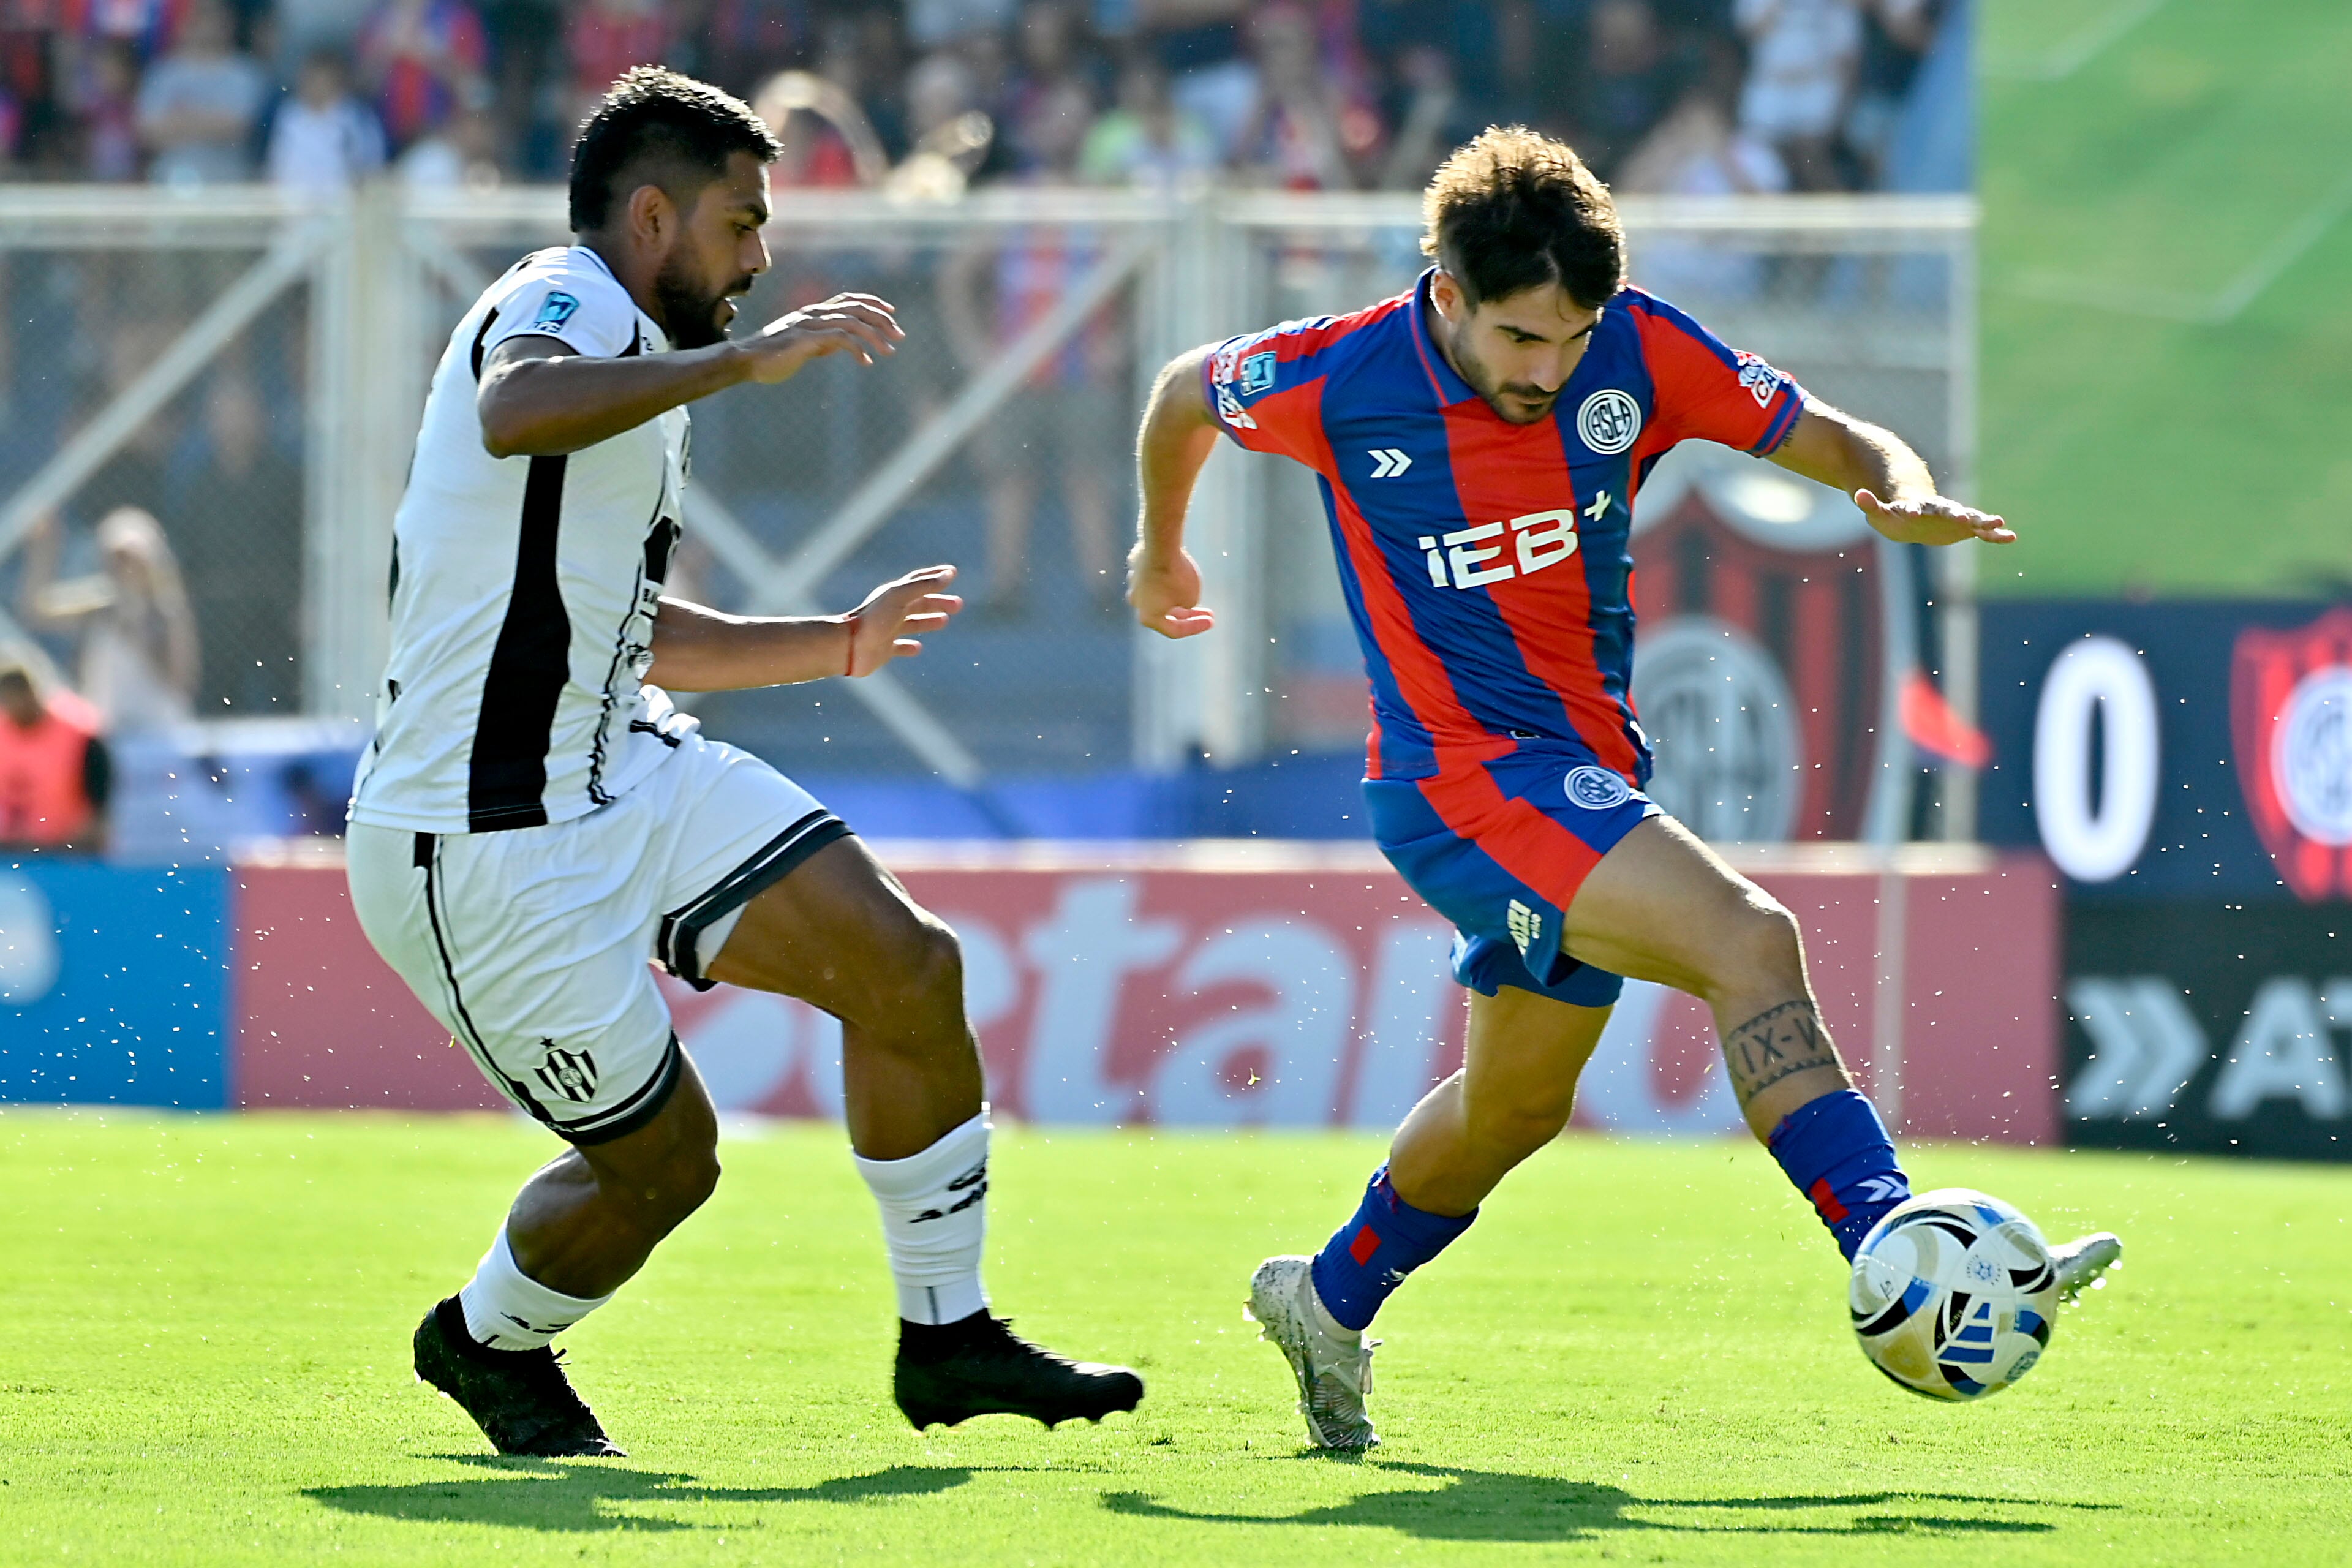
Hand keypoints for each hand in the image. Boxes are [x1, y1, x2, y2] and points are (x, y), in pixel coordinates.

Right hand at [737, 293, 902, 385]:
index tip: (891, 313)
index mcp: (813, 312)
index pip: (849, 299)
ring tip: (889, 351)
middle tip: (900, 336)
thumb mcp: (805, 345)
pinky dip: (857, 349)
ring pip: (852, 322)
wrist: (745, 361)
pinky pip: (839, 339)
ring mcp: (808, 324)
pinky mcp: (804, 339)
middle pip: (856, 308)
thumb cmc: (773, 356)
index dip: (872, 303)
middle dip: (882, 320)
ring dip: (875, 336)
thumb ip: (824, 340)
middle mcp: (813, 313)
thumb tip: (844, 343)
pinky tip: (866, 362)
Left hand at [843, 564, 960, 676]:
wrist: (849, 646)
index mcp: (895, 595)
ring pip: (912, 623)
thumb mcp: (901, 596)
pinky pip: (899, 647)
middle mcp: (892, 611)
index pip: (919, 581)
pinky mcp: (884, 649)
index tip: (952, 572)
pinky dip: (910, 646)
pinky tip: (918, 648)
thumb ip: (924, 585)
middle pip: (919, 603)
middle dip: (938, 601)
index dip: (936, 576)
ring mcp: (888, 630)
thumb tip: (950, 574)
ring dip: (929, 621)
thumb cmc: (874, 619)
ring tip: (945, 621)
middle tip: (959, 604)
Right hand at [1129, 544, 1214, 638]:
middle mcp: (1137, 602)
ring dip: (1174, 595)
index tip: (1212, 620)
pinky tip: (1180, 569)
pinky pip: (1154, 574)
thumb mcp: (1191, 597)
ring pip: (1156, 593)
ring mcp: (1134, 583)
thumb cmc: (1177, 575)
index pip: (1174, 630)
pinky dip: (1166, 576)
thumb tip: (1182, 600)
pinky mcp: (1136, 564)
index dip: (1195, 627)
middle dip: (1188, 614)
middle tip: (1207, 612)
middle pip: (1164, 613)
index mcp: (1148, 617)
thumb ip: (1186, 605)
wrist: (1160, 543)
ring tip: (1192, 591)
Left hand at [1856, 488, 2013, 545]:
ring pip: (1971, 519)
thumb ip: (1870, 504)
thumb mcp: (1879, 512)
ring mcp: (1954, 518)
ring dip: (1983, 522)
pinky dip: (1994, 534)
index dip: (1915, 510)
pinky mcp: (1964, 528)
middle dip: (1958, 515)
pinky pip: (1982, 532)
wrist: (1911, 511)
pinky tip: (2011, 537)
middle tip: (1968, 518)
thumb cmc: (1892, 512)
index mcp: (1918, 506)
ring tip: (2001, 523)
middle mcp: (1940, 510)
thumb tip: (1858, 494)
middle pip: (1949, 511)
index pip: (1917, 507)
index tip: (1915, 513)